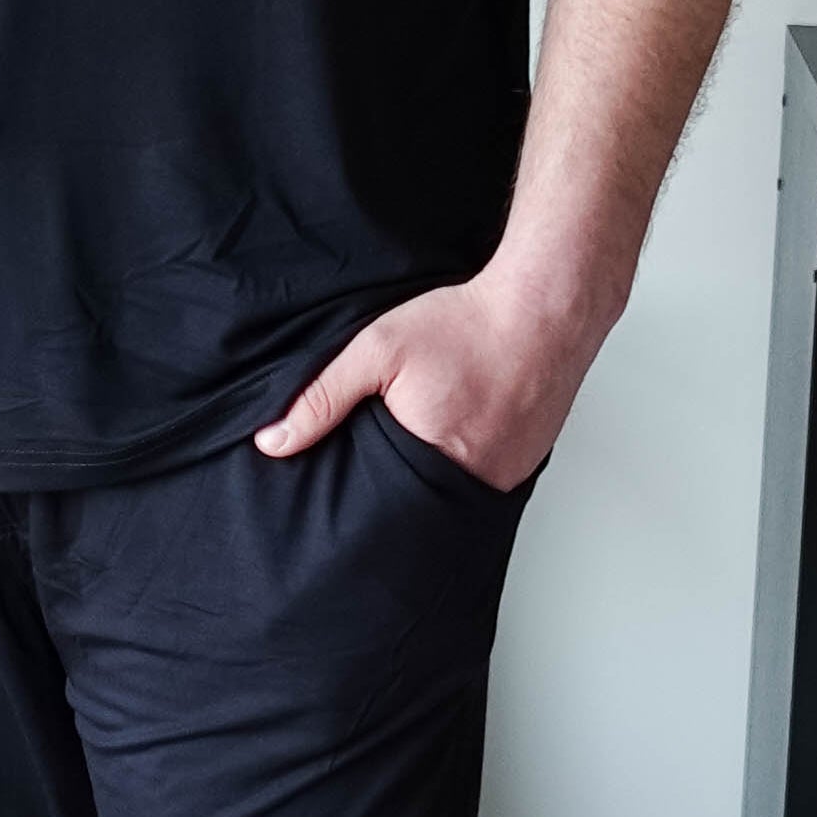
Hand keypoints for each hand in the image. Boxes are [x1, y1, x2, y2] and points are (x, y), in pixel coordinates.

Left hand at [251, 265, 604, 493]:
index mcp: (432, 462)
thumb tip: (271, 442)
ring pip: (449, 499)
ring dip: (427, 484)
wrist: (544, 306)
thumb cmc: (465, 325)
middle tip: (374, 471)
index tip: (337, 497)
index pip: (378, 509)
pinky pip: (481, 482)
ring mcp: (506, 478)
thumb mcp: (377, 349)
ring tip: (411, 455)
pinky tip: (453, 439)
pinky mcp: (525, 467)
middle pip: (415, 510)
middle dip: (390, 497)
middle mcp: (475, 482)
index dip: (356, 503)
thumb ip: (321, 395)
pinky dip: (463, 467)